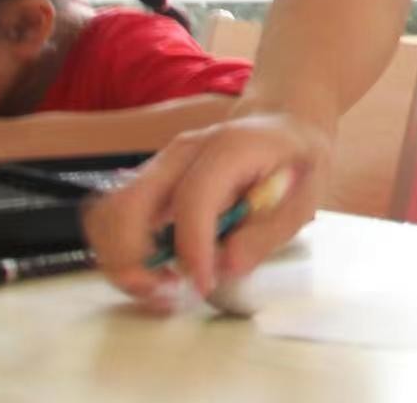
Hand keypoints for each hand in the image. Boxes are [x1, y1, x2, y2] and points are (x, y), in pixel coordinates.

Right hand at [83, 110, 331, 302]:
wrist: (283, 125)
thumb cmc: (297, 161)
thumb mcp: (308, 194)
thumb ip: (269, 230)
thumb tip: (227, 266)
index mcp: (228, 147)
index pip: (193, 198)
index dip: (192, 248)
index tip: (203, 285)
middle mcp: (182, 152)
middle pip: (128, 204)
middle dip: (134, 260)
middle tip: (167, 292)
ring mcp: (159, 165)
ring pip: (108, 213)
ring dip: (120, 260)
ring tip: (159, 286)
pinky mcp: (149, 182)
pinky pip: (115, 218)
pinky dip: (122, 252)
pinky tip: (157, 271)